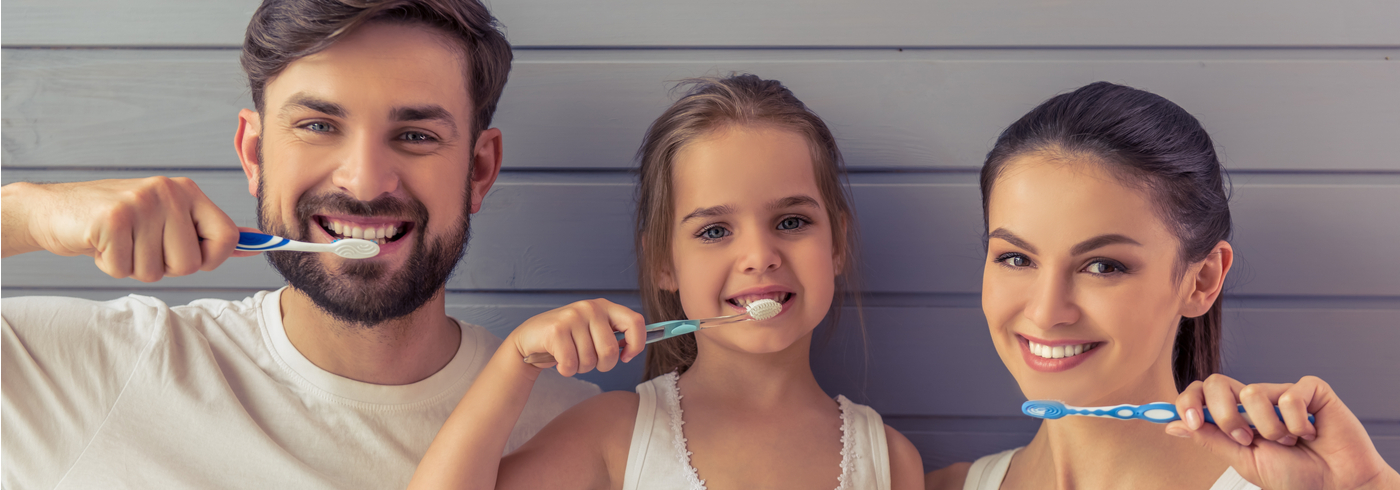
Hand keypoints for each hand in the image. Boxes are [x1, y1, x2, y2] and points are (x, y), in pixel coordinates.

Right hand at [1, 178, 256, 280]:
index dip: (210, 259)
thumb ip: (205, 231)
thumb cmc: (118, 222)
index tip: (189, 256)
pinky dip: (110, 265)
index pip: (227, 238)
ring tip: (120, 242)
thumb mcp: (165, 218)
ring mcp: (141, 203)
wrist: (54, 210)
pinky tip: (101, 244)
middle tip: (140, 245)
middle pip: (190, 264)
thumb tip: (254, 244)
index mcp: (187, 191)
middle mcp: (168, 192)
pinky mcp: (112, 219)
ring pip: (156, 271)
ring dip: (134, 266)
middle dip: (164, 266)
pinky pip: (124, 269)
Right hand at [507, 299, 646, 376]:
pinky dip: (566, 370)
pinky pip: (571, 364)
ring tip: (570, 356)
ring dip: (580, 368)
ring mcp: (572, 317)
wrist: (530, 339)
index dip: (636, 344)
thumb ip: (613, 336)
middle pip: (610, 351)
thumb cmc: (567, 339)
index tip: (626, 357)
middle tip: (588, 361)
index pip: (635, 322)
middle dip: (602, 366)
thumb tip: (632, 350)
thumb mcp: (593, 331)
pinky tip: (559, 360)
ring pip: (590, 361)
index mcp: (605, 307)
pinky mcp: (556, 330)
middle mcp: (590, 308)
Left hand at [1168, 374, 1399, 489]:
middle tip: (1245, 440)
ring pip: (1252, 392)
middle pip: (1218, 383)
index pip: (1201, 393)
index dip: (1188, 401)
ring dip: (1268, 427)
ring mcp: (1281, 393)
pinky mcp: (1311, 390)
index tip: (1188, 420)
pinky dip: (1297, 422)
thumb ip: (1210, 439)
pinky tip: (1310, 434)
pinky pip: (1290, 394)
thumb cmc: (1294, 478)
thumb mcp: (1243, 460)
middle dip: (1225, 415)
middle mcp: (1255, 401)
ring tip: (1288, 442)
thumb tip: (1172, 425)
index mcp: (1235, 417)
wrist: (1335, 487)